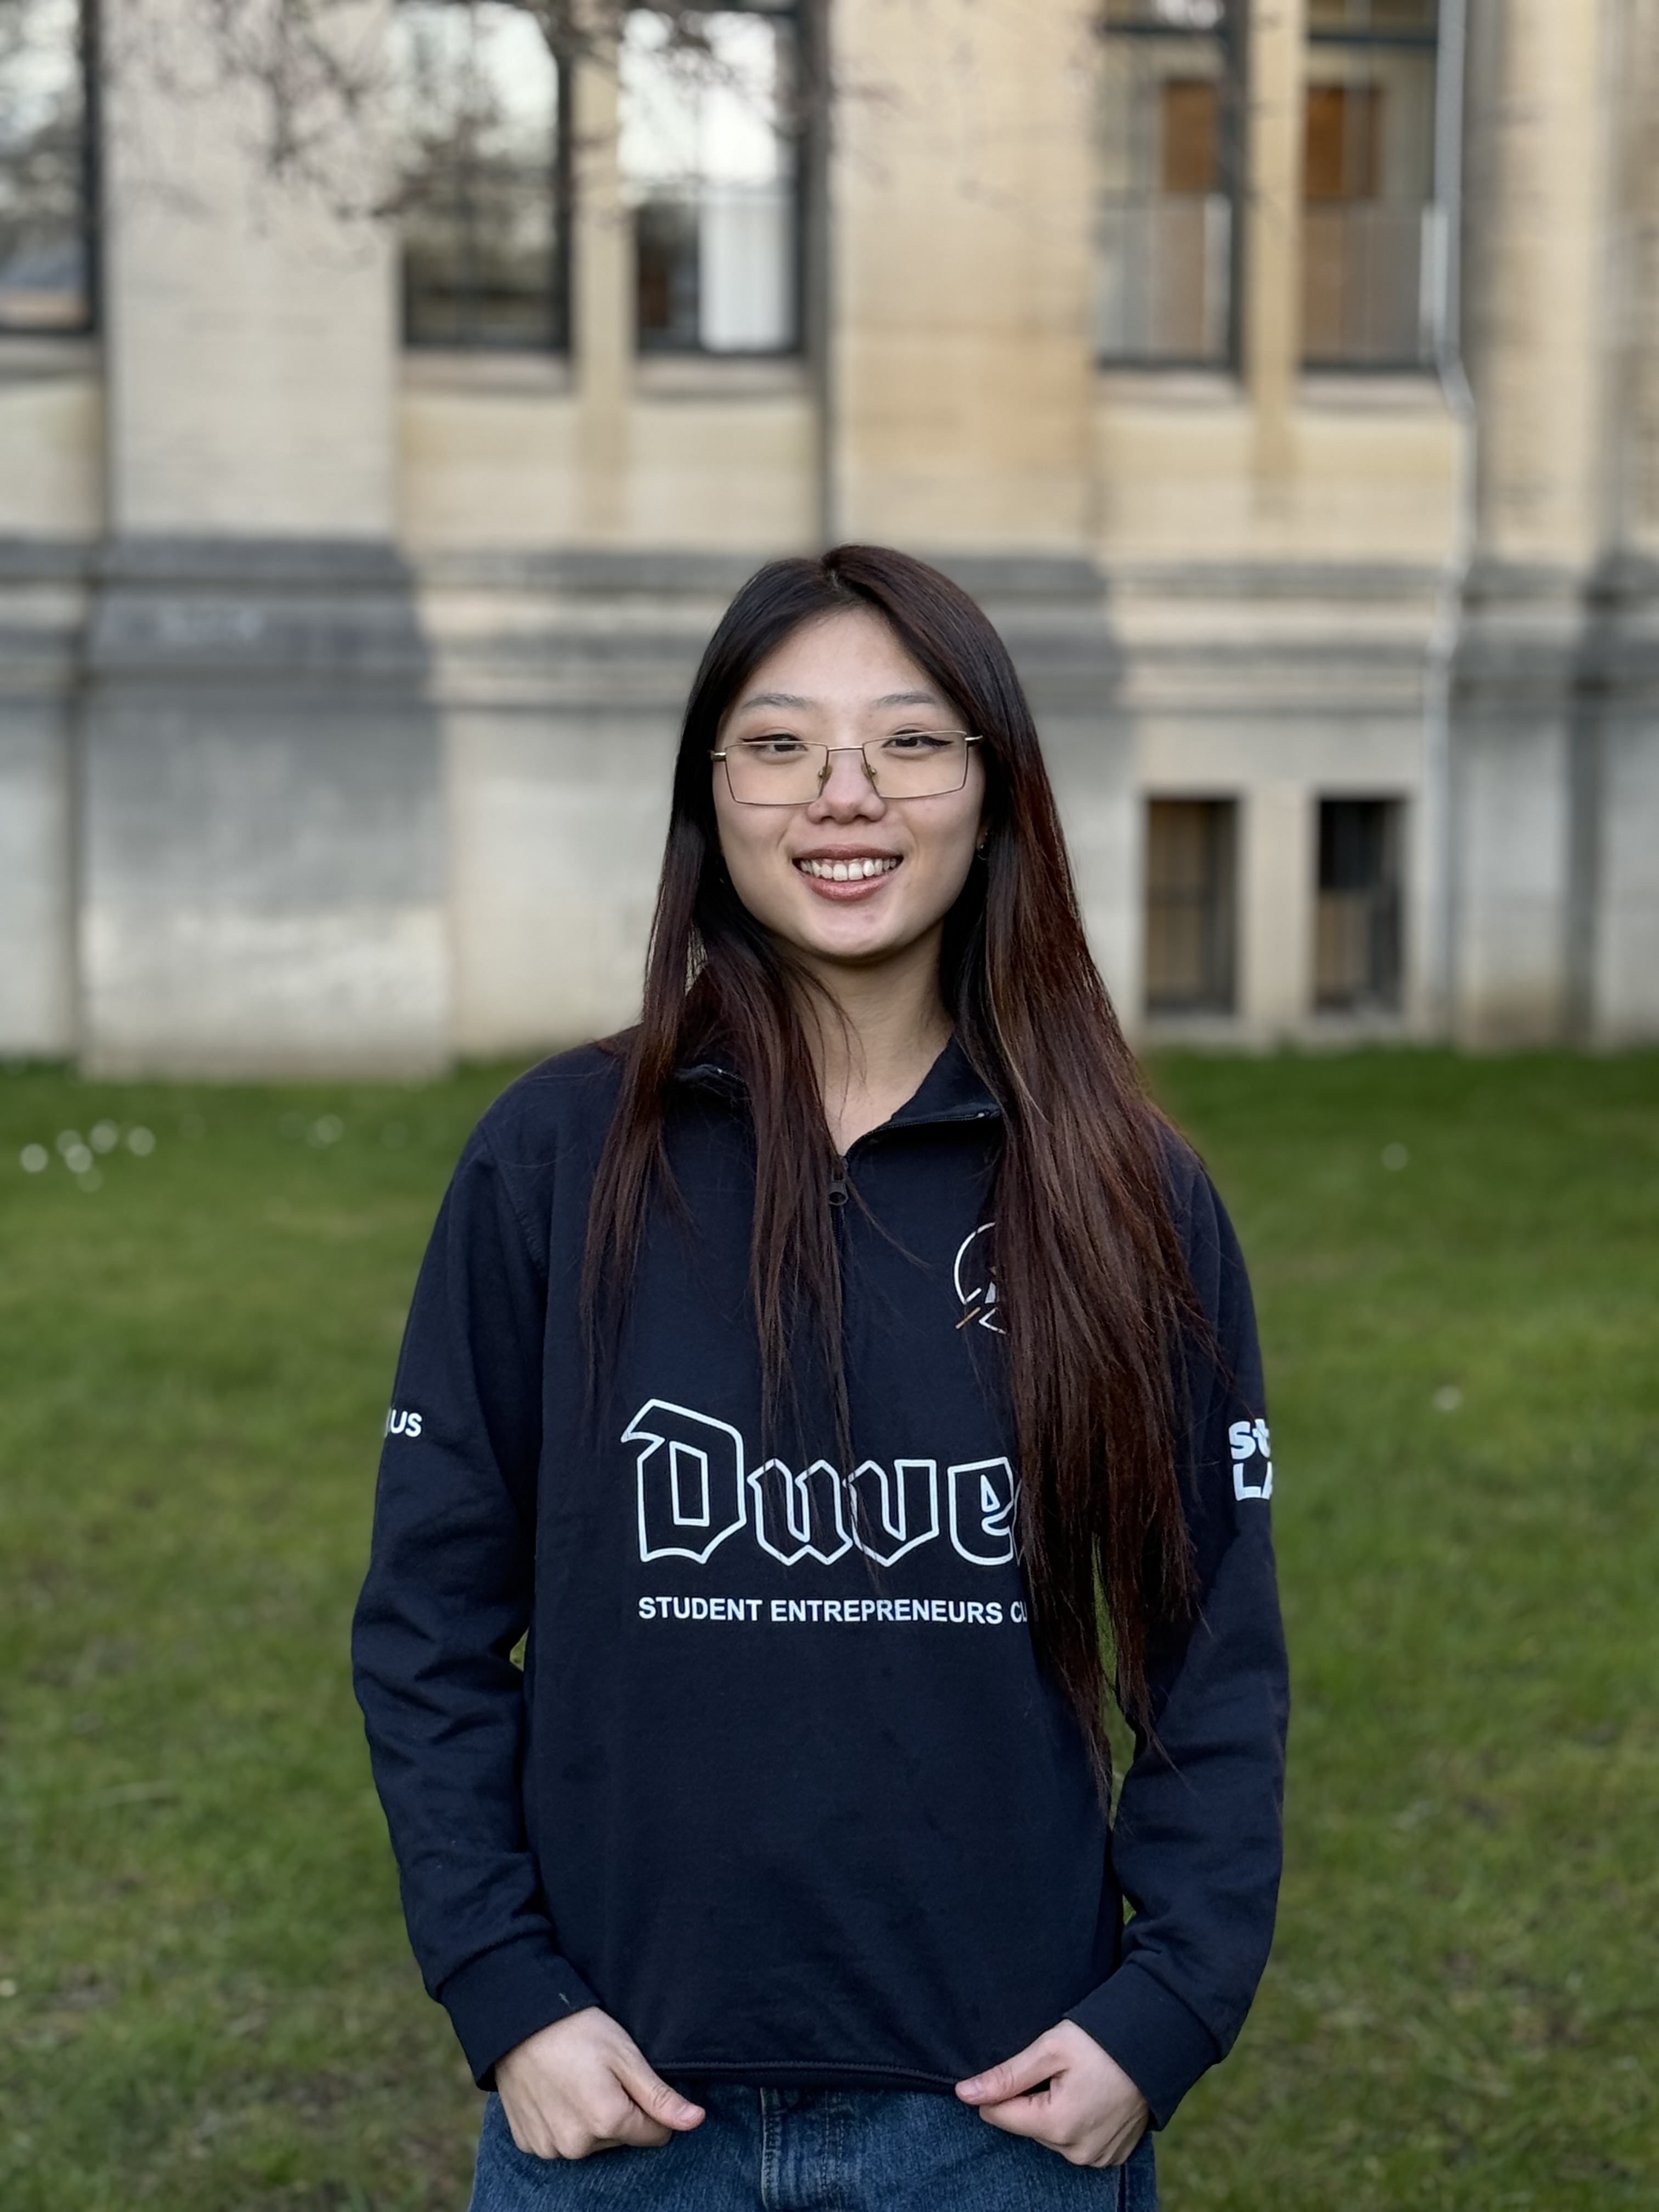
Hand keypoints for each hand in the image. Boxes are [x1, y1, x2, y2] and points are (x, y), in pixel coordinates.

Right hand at [495, 2007, 704, 2159]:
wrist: (517, 2022)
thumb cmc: (577, 2031)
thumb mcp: (626, 2055)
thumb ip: (660, 2096)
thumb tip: (696, 2121)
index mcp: (608, 2122)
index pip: (655, 2134)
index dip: (651, 2106)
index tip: (633, 2078)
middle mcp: (578, 2146)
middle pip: (621, 2138)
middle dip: (619, 2111)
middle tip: (600, 2073)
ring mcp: (550, 2148)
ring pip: (591, 2142)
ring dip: (590, 2118)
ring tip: (577, 2080)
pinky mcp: (530, 2144)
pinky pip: (560, 2142)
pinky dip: (563, 2122)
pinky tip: (556, 2092)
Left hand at [956, 2019, 1148, 2167]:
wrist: (1155, 2044)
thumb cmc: (1100, 2041)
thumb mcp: (1048, 2049)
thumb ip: (1005, 2076)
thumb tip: (964, 2093)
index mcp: (1057, 2125)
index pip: (999, 2115)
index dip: (1002, 2088)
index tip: (1025, 2066)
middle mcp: (1076, 2152)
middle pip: (1026, 2124)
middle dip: (1032, 2097)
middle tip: (1058, 2068)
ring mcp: (1096, 2157)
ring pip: (1050, 2134)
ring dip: (1053, 2109)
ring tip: (1076, 2080)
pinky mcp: (1111, 2156)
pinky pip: (1076, 2143)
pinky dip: (1076, 2120)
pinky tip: (1090, 2096)